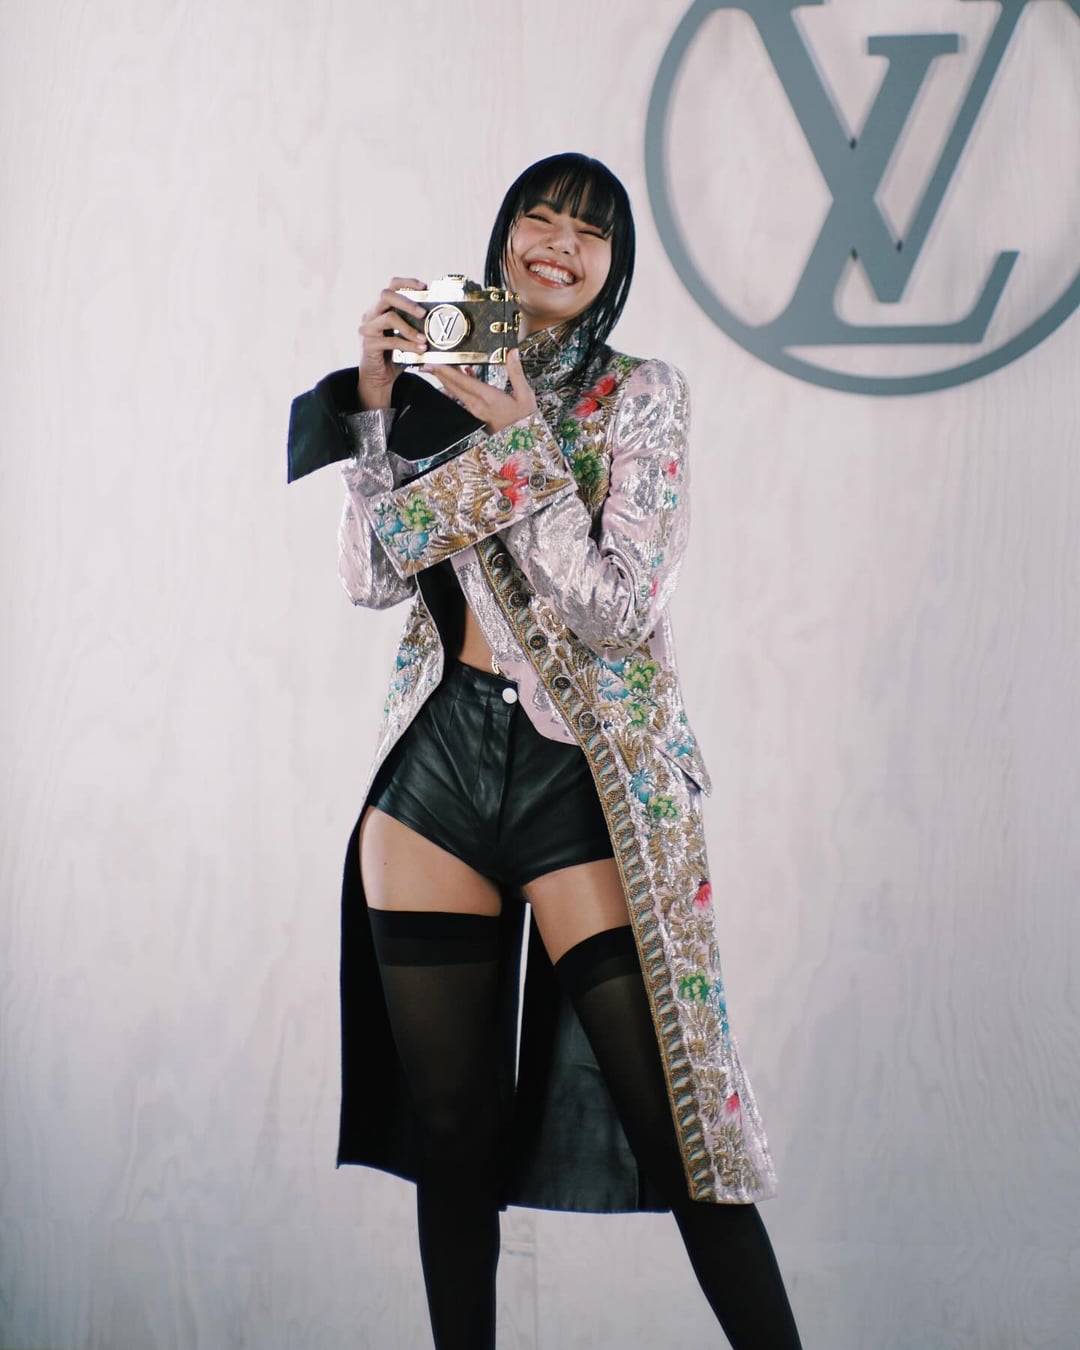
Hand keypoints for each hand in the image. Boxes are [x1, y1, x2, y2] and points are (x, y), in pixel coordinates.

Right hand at [357, 277, 428, 409]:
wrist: (379, 377)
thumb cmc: (394, 354)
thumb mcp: (406, 336)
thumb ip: (415, 324)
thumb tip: (438, 315)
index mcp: (381, 308)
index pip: (391, 286)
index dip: (407, 283)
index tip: (423, 287)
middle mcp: (371, 314)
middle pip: (386, 295)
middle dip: (408, 302)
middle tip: (423, 313)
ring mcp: (367, 328)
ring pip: (389, 317)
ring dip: (409, 327)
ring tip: (424, 337)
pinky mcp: (369, 344)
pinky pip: (391, 340)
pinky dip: (407, 344)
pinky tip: (419, 349)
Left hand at [433, 349, 536, 433]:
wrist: (522, 442)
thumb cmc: (524, 420)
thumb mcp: (525, 396)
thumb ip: (516, 372)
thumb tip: (512, 352)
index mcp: (487, 398)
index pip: (462, 381)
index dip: (446, 371)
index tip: (433, 362)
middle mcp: (477, 404)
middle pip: (453, 386)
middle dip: (440, 373)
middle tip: (428, 361)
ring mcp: (475, 410)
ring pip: (456, 391)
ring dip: (447, 378)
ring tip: (438, 366)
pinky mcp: (476, 412)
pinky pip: (464, 396)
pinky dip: (460, 383)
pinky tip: (464, 373)